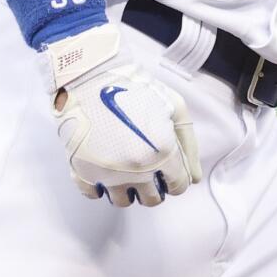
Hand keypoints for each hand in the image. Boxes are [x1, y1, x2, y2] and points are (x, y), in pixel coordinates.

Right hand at [43, 23, 201, 206]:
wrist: (93, 75)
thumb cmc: (136, 87)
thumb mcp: (175, 107)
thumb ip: (189, 145)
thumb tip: (194, 178)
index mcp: (162, 154)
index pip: (178, 187)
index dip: (176, 178)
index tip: (169, 170)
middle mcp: (136, 170)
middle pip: (152, 199)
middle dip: (155, 186)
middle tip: (149, 169)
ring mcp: (107, 173)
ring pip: (123, 201)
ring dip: (128, 190)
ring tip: (126, 170)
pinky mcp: (83, 171)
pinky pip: (93, 194)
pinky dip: (100, 187)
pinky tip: (104, 170)